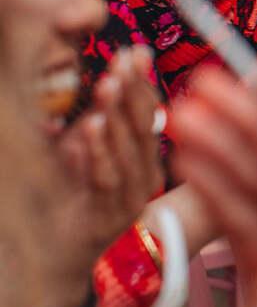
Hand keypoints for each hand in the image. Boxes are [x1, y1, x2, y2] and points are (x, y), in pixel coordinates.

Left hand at [51, 47, 162, 272]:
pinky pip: (106, 178)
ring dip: (118, 116)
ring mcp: (131, 200)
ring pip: (130, 152)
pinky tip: (91, 126)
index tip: (132, 55)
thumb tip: (136, 52)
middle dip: (133, 93)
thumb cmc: (69, 192)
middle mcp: (146, 177)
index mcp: (146, 158)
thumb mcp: (90, 139)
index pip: (150, 114)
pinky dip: (100, 150)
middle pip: (146, 129)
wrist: (56, 254)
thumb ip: (111, 104)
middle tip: (120, 64)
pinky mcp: (110, 218)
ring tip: (106, 86)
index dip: (142, 84)